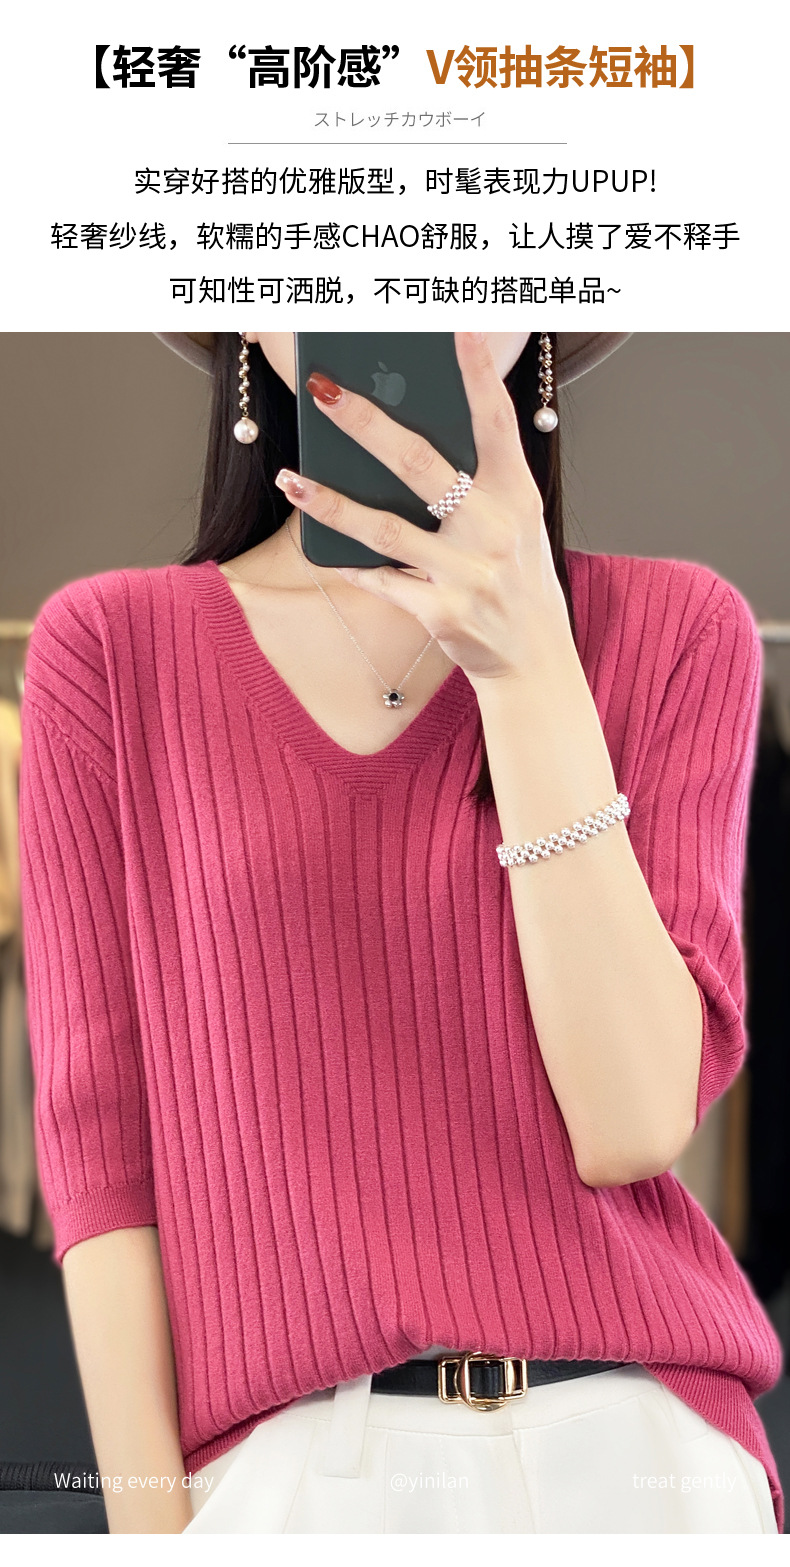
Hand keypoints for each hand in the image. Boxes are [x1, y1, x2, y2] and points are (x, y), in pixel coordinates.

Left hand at [274, 331, 572, 683]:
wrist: (534, 659)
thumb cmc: (515, 577)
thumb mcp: (514, 522)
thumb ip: (475, 483)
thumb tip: (400, 441)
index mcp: (517, 494)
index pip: (495, 422)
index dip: (478, 374)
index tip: (458, 327)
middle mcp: (495, 528)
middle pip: (420, 464)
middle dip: (367, 423)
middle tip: (325, 390)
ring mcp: (468, 571)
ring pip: (385, 527)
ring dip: (331, 502)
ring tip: (291, 479)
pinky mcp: (442, 611)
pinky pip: (381, 580)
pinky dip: (349, 564)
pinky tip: (319, 547)